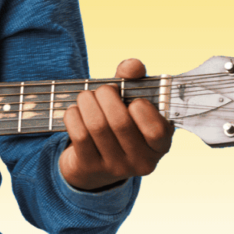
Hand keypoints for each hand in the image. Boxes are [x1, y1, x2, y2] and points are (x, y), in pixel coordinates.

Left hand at [59, 57, 173, 191]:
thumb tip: (133, 65)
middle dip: (106, 96)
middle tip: (102, 90)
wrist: (94, 163)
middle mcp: (141, 161)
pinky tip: (75, 111)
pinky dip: (74, 116)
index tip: (133, 100)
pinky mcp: (90, 168)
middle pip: (120, 122)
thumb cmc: (118, 124)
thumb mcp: (130, 103)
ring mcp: (115, 168)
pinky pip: (79, 135)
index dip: (142, 109)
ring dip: (87, 102)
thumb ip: (133, 81)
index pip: (157, 130)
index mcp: (160, 145)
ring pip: (97, 126)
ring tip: (86, 96)